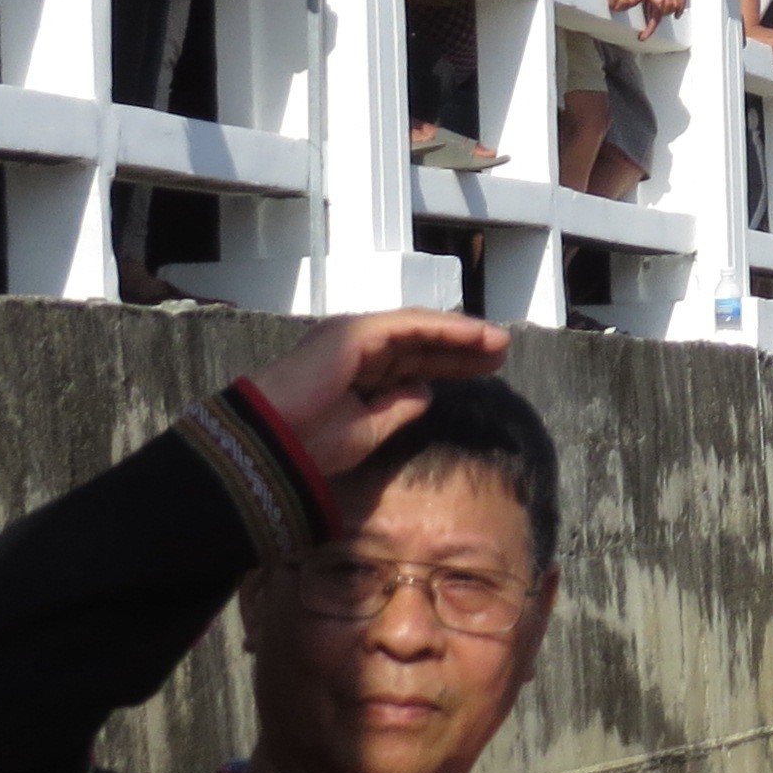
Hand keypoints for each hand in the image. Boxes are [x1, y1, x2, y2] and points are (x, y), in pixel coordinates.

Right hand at [242, 309, 509, 481]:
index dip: (450, 363)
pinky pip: (411, 326)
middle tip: (501, 353)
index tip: (486, 369)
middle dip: (462, 348)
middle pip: (421, 343)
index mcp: (356, 371)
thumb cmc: (310, 446)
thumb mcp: (367, 430)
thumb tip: (426, 391)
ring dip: (462, 335)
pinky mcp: (357, 332)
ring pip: (420, 330)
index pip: (412, 362)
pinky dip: (445, 329)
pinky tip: (475, 335)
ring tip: (498, 343)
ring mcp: (355, 336)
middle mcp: (356, 348)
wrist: (271, 447)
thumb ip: (398, 407)